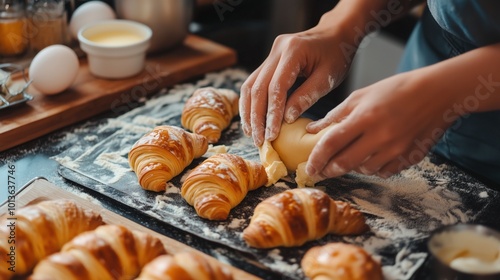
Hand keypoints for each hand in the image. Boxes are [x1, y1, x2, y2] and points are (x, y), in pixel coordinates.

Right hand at [239, 23, 353, 145]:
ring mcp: (270, 54)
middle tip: (260, 140)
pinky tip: (252, 119)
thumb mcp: (327, 78)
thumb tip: (286, 119)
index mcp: (293, 50)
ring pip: (250, 85)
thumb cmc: (337, 55)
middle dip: (257, 116)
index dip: (272, 113)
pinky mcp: (269, 60)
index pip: (276, 87)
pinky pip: (254, 83)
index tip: (272, 134)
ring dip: (249, 111)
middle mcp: (277, 50)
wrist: (335, 33)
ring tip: (252, 133)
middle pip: (258, 87)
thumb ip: (307, 96)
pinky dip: (251, 102)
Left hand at [305, 70, 458, 178]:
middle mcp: (380, 136)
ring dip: (351, 167)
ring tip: (349, 157)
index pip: (331, 144)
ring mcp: (396, 150)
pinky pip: (383, 172)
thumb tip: (311, 129)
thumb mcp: (361, 95)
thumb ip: (335, 115)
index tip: (309, 167)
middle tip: (321, 170)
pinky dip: (372, 168)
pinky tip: (370, 157)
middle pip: (344, 163)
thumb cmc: (396, 90)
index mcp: (365, 117)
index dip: (316, 158)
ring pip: (363, 170)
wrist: (438, 93)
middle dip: (328, 170)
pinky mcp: (408, 158)